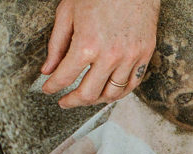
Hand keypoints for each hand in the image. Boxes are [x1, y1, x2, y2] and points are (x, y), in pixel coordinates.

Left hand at [40, 0, 159, 107]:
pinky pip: (131, 85)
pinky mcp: (144, 55)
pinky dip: (117, 93)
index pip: (64, 77)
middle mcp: (109, 56)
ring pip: (111, 94)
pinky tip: (107, 91)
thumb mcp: (68, 13)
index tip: (48, 89)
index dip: (52, 87)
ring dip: (95, 100)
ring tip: (86, 97)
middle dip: (72, 101)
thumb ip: (57, 45)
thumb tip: (48, 70)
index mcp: (86, 44)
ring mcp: (130, 58)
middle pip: (88, 94)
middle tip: (65, 101)